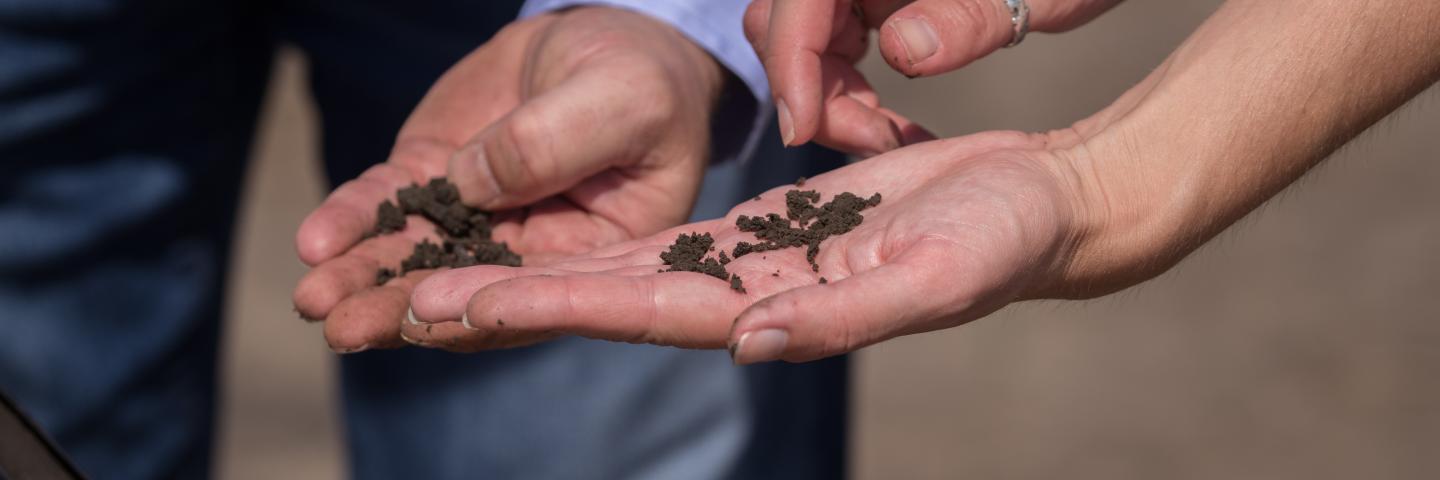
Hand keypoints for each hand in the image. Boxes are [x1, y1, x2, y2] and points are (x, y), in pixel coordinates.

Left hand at [292, 7, 724, 351]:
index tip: (428, 317)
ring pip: (411, 256)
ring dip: (361, 279)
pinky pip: (386, 204)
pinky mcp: (436, 176)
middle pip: (461, 292)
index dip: (482, 309)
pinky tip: (315, 239)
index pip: (537, 298)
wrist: (604, 38)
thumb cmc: (640, 80)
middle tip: (346, 327)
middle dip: (399, 310)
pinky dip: (349, 220)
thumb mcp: (621, 102)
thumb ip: (555, 142)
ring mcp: (477, 216)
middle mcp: (532, 252)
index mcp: (596, 258)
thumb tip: (469, 184)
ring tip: (312, 297)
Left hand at [398, 130, 1096, 359]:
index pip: (640, 308)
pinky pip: (665, 235)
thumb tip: (751, 342)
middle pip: (606, 295)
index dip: (548, 307)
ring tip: (445, 276)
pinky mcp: (765, 226)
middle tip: (402, 302)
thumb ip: (847, 313)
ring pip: (622, 268)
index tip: (460, 307)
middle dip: (509, 300)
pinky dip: (597, 243)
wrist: (1041, 204)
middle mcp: (747, 290)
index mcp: (777, 303)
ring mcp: (751, 260)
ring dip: (535, 275)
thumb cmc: (1007, 238)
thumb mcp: (940, 272)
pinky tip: (546, 243)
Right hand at [744, 0, 1120, 153]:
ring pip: (801, 39)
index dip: (789, 66)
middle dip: (808, 90)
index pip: (797, 4)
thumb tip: (903, 52)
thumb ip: (968, 17)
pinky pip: (830, 43)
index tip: (804, 132)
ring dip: (826, 97)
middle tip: (873, 141)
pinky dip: (843, 87)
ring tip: (885, 137)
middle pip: (783, 23)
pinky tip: (885, 120)